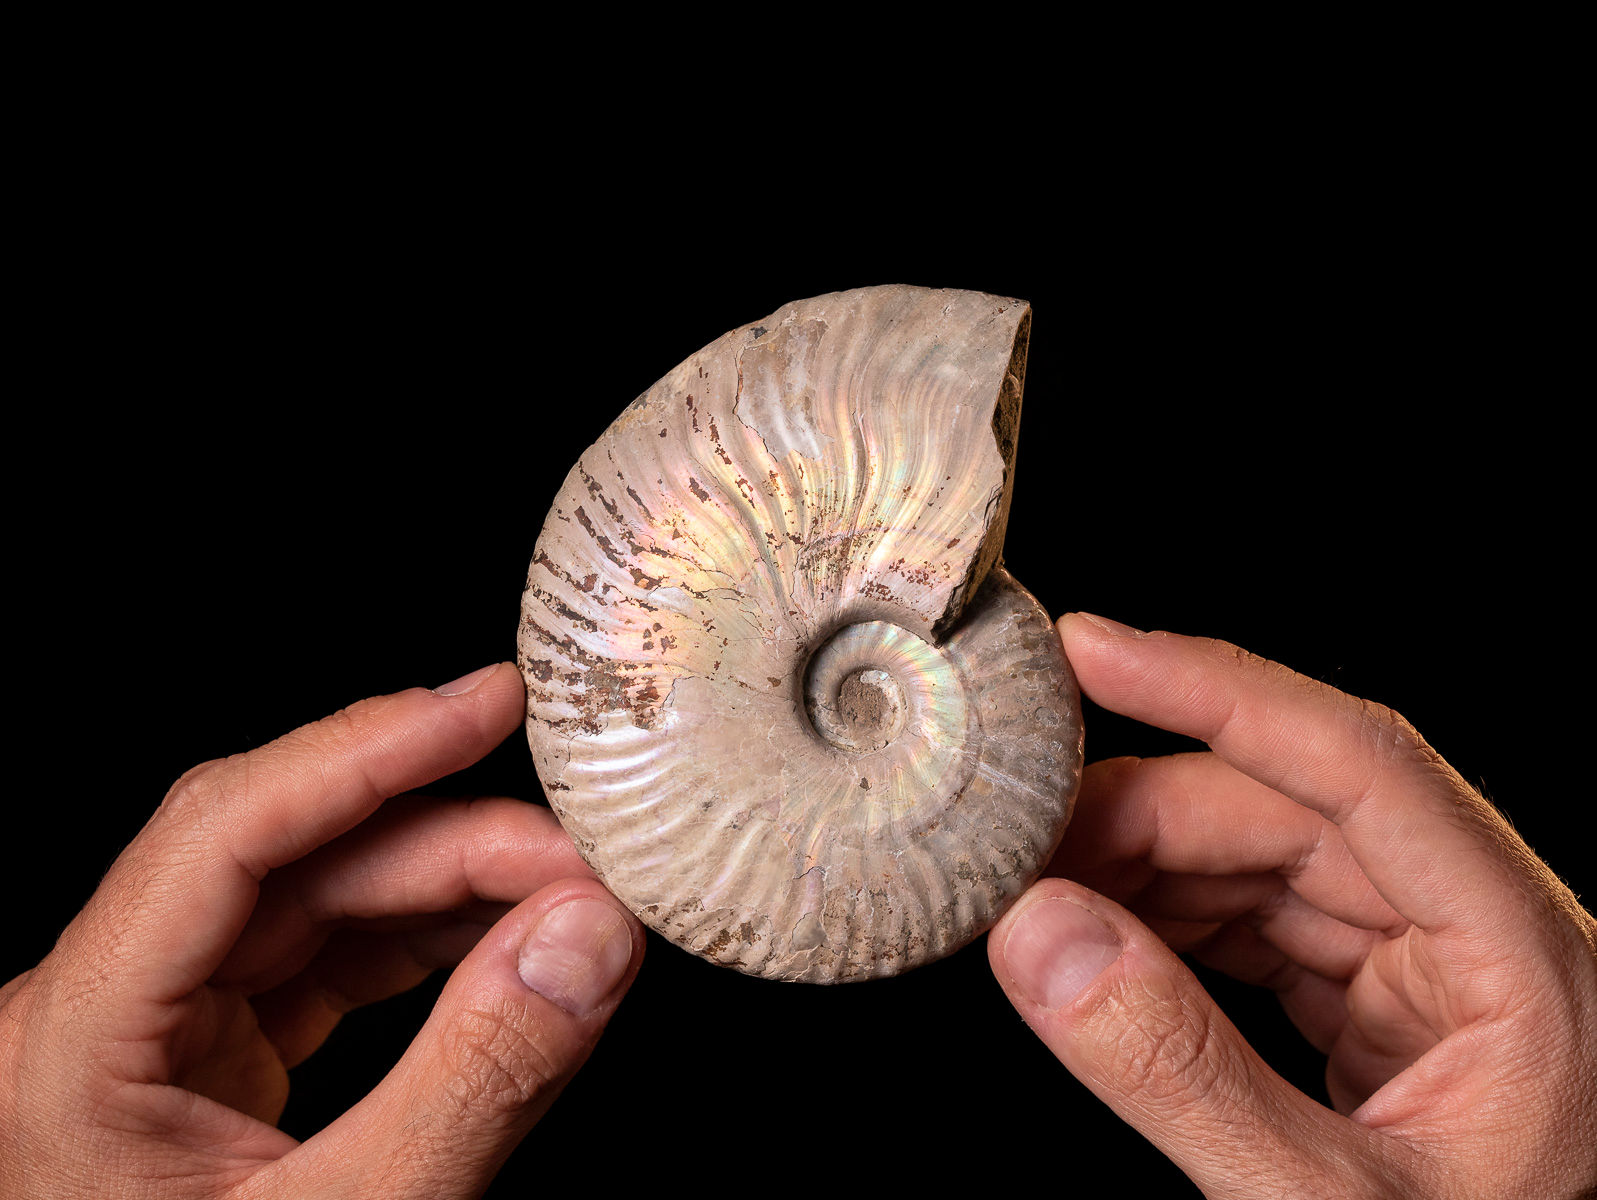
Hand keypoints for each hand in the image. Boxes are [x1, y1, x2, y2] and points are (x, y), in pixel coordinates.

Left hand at [0, 663, 643, 1198]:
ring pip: (313, 907)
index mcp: (70, 1039)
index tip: (486, 704)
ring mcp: (147, 1036)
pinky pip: (320, 967)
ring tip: (565, 898)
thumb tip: (589, 938)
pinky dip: (421, 949)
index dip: (365, 747)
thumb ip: (475, 1080)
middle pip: (288, 863)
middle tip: (582, 854)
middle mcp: (94, 1013)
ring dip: (447, 891)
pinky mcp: (201, 1066)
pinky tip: (504, 943)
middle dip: (448, 841)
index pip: (223, 831)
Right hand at [989, 615, 1596, 1197]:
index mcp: (1521, 955)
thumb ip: (1181, 1075)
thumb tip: (1043, 936)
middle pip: (1289, 807)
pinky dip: (1165, 923)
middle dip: (1140, 812)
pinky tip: (1098, 940)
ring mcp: (1425, 967)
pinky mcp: (1379, 1004)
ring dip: (1141, 868)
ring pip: (1261, 859)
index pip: (1359, 763)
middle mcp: (1477, 933)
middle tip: (1018, 839)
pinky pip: (1257, 923)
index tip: (1093, 650)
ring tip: (1040, 895)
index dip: (1216, 688)